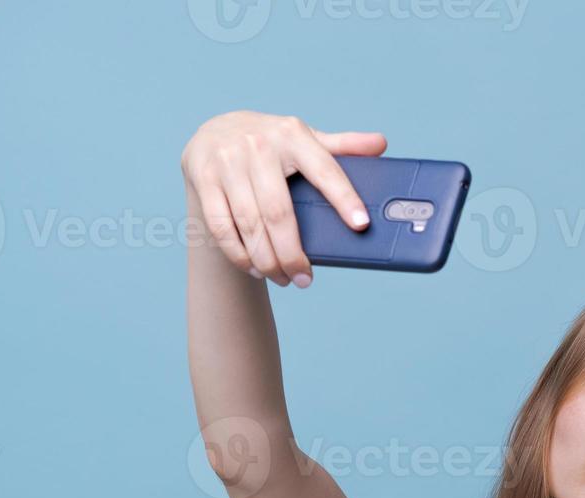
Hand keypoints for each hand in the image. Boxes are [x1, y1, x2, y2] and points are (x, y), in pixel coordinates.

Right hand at [180, 110, 386, 286]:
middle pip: (279, 212)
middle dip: (293, 254)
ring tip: (283, 278)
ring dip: (267, 260)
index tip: (361, 225)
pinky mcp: (203, 178)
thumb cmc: (272, 143)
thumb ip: (342, 146)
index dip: (344, 198)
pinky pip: (222, 227)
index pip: (324, 170)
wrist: (215, 131)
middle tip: (305, 280)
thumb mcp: (304, 138)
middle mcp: (258, 145)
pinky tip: (254, 267)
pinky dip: (239, 254)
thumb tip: (381, 144)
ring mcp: (227, 161)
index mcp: (293, 134)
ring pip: (250, 225)